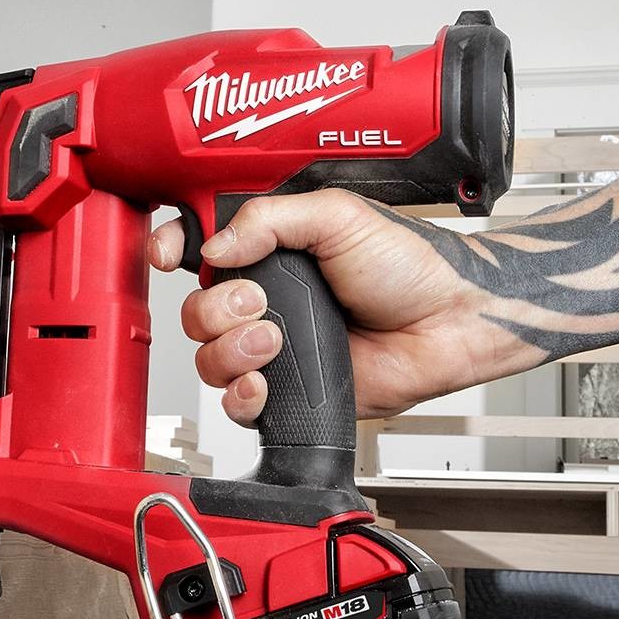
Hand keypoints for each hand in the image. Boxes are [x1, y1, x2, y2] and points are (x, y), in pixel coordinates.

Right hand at [148, 191, 532, 425]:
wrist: (449, 322)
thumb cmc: (409, 266)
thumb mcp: (338, 217)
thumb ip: (272, 219)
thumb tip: (217, 244)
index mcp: (271, 249)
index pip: (199, 246)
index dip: (173, 248)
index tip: (170, 255)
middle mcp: (267, 298)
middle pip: (195, 309)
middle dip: (215, 308)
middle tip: (260, 302)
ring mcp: (275, 346)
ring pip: (208, 357)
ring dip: (229, 350)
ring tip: (273, 343)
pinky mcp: (289, 390)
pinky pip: (236, 402)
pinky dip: (240, 395)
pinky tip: (263, 382)